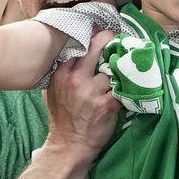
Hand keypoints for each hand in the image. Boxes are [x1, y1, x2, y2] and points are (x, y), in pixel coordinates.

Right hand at [43, 30, 119, 155]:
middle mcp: (75, 79)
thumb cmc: (62, 118)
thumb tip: (75, 52)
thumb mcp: (53, 91)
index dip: (93, 35)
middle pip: (97, 46)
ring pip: (112, 68)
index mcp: (61, 74)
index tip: (102, 32)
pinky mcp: (107, 103)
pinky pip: (121, 87)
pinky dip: (125, 87)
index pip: (79, 43)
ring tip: (122, 70)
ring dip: (118, 70)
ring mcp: (92, 91)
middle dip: (109, 39)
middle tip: (118, 39)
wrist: (69, 145)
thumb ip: (62, 72)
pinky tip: (126, 87)